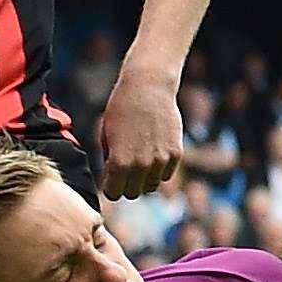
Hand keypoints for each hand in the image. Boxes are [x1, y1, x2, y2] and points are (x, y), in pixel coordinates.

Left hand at [97, 69, 182, 200]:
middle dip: (127, 185)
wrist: (148, 87)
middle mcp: (141, 166)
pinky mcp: (176, 154)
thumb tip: (112, 177)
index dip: (110, 187)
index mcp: (119, 163)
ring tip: (139, 162)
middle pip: (133, 193)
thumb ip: (108, 160)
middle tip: (125, 171)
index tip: (111, 178)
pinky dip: (160, 169)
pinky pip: (166, 174)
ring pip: (152, 186)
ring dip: (144, 179)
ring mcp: (161, 161)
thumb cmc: (121, 108)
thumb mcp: (105, 134)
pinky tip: (153, 152)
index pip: (113, 193)